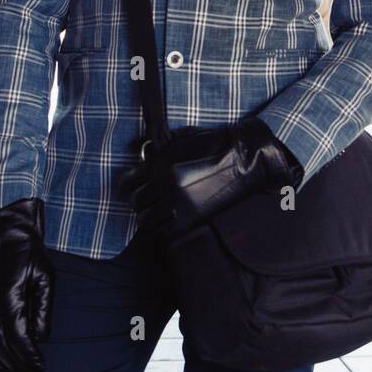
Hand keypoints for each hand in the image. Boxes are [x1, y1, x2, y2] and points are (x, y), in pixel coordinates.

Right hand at [0, 198, 53, 371]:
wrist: (3, 232)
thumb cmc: (28, 253)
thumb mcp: (44, 278)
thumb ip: (42, 310)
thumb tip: (40, 338)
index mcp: (7, 299)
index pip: (18, 339)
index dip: (29, 356)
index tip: (41, 366)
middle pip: (1, 347)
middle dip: (18, 364)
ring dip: (2, 361)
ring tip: (19, 371)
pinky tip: (1, 356)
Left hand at [124, 117, 299, 238]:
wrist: (244, 158)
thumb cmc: (214, 145)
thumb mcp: (181, 140)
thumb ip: (158, 151)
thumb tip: (141, 156)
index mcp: (160, 163)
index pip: (128, 183)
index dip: (129, 186)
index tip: (134, 188)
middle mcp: (164, 184)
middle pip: (136, 202)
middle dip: (140, 201)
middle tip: (148, 201)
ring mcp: (177, 203)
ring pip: (146, 220)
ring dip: (150, 216)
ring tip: (159, 212)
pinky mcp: (191, 219)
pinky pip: (164, 230)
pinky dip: (164, 227)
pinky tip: (172, 219)